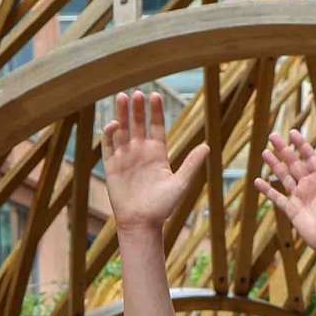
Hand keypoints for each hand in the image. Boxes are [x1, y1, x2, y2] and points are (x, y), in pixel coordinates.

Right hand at [103, 89, 207, 231]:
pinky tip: (114, 124)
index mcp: (158, 154)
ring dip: (122, 114)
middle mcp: (140, 152)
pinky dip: (109, 134)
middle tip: (138, 93)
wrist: (142, 222)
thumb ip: (191, 164)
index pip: (156, 127)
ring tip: (123, 97)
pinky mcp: (111, 165)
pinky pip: (108, 145)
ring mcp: (125, 157)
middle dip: (138, 109)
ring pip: (122, 130)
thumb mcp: (181, 183)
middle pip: (138, 124)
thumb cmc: (163, 206)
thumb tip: (207, 146)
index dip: (156, 112)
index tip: (155, 95)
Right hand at [255, 129, 315, 254]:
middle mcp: (309, 185)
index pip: (310, 158)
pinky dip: (267, 190)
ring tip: (264, 152)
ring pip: (284, 176)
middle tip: (272, 136)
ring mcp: (299, 197)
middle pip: (293, 163)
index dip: (302, 145)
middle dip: (283, 150)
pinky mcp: (291, 210)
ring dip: (274, 165)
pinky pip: (276, 197)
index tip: (293, 133)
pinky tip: (257, 181)